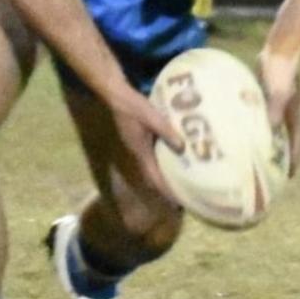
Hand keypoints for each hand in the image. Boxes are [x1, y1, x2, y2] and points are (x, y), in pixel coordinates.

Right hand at [107, 84, 184, 199]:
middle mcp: (138, 152)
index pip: (153, 178)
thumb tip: (182, 147)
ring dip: (165, 174)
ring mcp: (138, 145)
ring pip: (153, 165)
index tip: (177, 203)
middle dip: (167, 187)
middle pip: (153, 176)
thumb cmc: (132, 105)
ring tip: (182, 179)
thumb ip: (165, 131)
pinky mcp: (140, 137)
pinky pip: (153, 154)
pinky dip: (164, 160)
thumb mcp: (151, 116)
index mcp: (140, 151)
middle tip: (184, 195)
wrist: (115, 94)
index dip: (165, 191)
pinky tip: (175, 155)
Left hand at [256, 44, 299, 176]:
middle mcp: (287, 114)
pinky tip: (237, 130)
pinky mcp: (266, 97)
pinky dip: (251, 125)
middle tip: (267, 172)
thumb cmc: (282, 70)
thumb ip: (275, 108)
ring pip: (270, 129)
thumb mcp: (279, 91)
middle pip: (283, 140)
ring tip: (250, 156)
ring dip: (264, 141)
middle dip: (277, 156)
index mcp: (295, 117)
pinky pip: (259, 116)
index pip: (296, 145)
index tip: (287, 179)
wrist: (281, 49)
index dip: (292, 162)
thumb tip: (269, 128)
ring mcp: (277, 106)